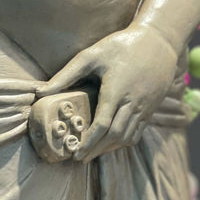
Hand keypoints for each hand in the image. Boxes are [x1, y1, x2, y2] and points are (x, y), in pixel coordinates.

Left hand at [36, 25, 177, 161]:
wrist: (159, 41)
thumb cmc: (121, 45)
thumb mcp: (91, 55)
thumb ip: (66, 75)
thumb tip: (40, 93)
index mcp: (116, 91)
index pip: (102, 125)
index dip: (88, 143)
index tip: (76, 154)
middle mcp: (132, 103)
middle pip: (115, 136)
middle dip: (97, 150)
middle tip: (81, 158)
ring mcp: (144, 107)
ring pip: (127, 136)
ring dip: (110, 148)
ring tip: (94, 152)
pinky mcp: (151, 108)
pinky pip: (138, 132)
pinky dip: (124, 141)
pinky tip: (112, 142)